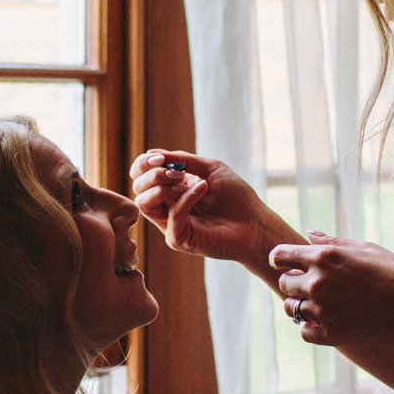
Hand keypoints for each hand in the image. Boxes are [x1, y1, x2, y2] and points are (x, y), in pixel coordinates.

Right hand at [128, 149, 281, 267]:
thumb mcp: (209, 169)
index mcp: (172, 189)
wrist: (255, 224)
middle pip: (138, 188)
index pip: (141, 176)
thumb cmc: (236, 197)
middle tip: (176, 172)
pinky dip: (185, 198)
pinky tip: (203, 188)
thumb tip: (152, 154)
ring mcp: (171, 223)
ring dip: (159, 186)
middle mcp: (167, 206)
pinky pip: (171, 216)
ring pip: (143, 203)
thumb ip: (182, 161)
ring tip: (183, 178)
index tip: (157, 157)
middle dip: (152, 174)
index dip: (142, 165)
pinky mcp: (178, 238)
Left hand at [269, 233, 393, 345]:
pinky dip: (312, 327)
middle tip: (315, 286)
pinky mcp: (330, 334)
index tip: (287, 264)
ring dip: (300, 305)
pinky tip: (328, 321)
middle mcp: (317, 283)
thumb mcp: (364, 248)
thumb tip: (307, 234)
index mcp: (323, 257)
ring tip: (321, 304)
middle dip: (294, 283)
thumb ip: (331, 242)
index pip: (279, 256)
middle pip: (284, 283)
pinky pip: (304, 331)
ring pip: (291, 309)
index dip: (280, 260)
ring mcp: (322, 310)